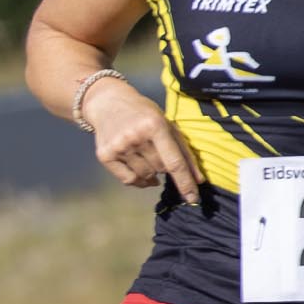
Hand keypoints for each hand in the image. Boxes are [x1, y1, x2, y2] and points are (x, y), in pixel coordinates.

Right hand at [78, 77, 202, 202]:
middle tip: (157, 152)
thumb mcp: (166, 124)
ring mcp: (119, 147)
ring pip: (145, 176)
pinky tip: (141, 173)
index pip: (174, 161)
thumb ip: (183, 151)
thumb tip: (199, 180)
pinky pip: (128, 180)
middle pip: (160, 169)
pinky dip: (138, 181)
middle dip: (164, 166)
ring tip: (148, 160)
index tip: (193, 199)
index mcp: (155, 125)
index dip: (185, 182)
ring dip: (151, 174)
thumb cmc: (144, 114)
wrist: (108, 103)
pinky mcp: (105, 155)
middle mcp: (135, 136)